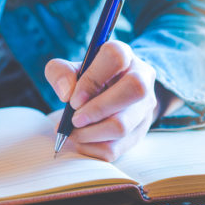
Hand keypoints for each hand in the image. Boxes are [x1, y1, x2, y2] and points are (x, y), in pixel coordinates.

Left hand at [45, 41, 158, 160]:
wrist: (112, 100)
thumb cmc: (89, 81)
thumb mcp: (71, 70)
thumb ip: (60, 72)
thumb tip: (66, 93)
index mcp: (125, 56)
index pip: (115, 57)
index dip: (92, 78)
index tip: (73, 98)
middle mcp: (142, 78)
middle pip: (134, 90)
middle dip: (97, 109)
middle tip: (74, 119)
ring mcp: (144, 108)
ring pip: (122, 126)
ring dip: (90, 133)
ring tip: (73, 131)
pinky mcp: (138, 134)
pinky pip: (115, 148)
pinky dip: (91, 148)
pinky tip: (82, 140)